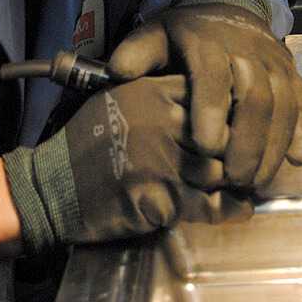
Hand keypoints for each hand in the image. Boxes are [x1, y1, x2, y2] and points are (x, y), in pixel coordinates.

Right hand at [3, 76, 251, 253]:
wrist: (52, 186)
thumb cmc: (89, 141)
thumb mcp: (122, 98)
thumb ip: (164, 94)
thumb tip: (213, 98)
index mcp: (153, 92)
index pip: (213, 94)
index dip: (232, 112)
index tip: (241, 124)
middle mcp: (161, 122)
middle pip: (224, 134)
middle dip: (239, 151)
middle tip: (249, 159)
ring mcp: (162, 161)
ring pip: (220, 171)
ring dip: (233, 182)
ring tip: (244, 183)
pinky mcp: (160, 199)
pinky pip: (209, 205)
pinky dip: (227, 209)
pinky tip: (238, 207)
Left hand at [108, 3, 301, 186]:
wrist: (230, 7)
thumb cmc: (187, 34)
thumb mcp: (156, 34)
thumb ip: (136, 53)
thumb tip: (117, 72)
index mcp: (208, 43)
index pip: (214, 75)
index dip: (212, 109)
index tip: (206, 147)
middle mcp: (248, 52)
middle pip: (256, 96)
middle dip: (247, 141)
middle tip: (234, 180)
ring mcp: (275, 63)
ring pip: (284, 104)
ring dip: (274, 145)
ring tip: (257, 182)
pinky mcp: (293, 74)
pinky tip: (298, 160)